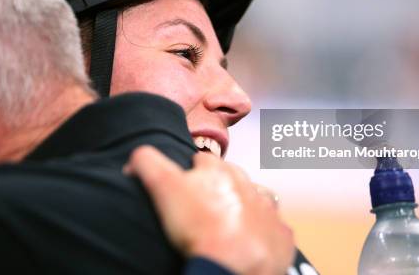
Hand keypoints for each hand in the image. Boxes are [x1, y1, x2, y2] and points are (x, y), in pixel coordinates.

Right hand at [125, 145, 294, 274]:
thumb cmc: (199, 227)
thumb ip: (148, 163)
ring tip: (229, 223)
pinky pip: (274, 227)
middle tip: (203, 207)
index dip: (190, 172)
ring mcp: (268, 210)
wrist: (234, 267)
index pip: (202, 160)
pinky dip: (264, 231)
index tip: (183, 187)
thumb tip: (137, 155)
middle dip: (220, 185)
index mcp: (219, 170)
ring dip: (245, 205)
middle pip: (232, 176)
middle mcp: (247, 184)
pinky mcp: (281, 234)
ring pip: (257, 198)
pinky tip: (251, 241)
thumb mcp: (163, 188)